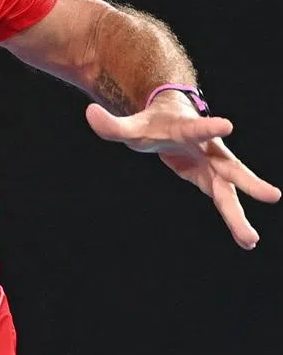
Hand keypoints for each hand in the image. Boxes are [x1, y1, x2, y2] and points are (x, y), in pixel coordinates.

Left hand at [86, 94, 280, 249]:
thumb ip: (112, 124)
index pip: (198, 127)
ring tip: (250, 241)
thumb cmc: (154, 123)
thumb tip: (90, 113)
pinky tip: (246, 241)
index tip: (227, 125)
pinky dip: (233, 219)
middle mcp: (209, 148)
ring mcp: (214, 165)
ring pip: (229, 192)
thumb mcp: (132, 125)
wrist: (173, 120)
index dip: (210, 127)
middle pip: (230, 167)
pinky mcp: (211, 179)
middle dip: (248, 181)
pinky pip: (224, 201)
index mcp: (188, 129)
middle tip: (272, 196)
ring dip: (238, 215)